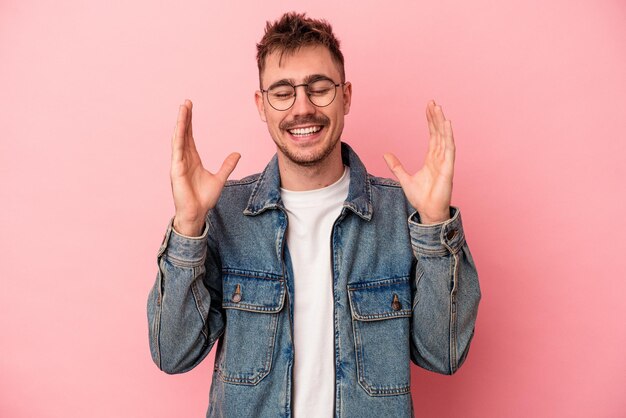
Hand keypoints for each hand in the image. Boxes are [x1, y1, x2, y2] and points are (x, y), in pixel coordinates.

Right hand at [171, 99, 239, 235]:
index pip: (189, 136)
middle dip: (184, 118)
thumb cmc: (204, 199)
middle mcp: (183, 158)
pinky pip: (177, 150)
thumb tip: (237, 154)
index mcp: (192, 159)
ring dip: (180, 124)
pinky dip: (178, 138)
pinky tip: (179, 127)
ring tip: (182, 109)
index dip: (189, 122)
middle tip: (186, 102)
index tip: (190, 108)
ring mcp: (178, 163)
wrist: (197, 213)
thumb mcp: (220, 178)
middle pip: (183, 133)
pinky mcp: (176, 170)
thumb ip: (227, 165)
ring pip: (178, 139)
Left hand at [384, 100, 453, 224]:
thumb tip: (386, 154)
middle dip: (436, 117)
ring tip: (439, 108)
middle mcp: (440, 158)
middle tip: (433, 102)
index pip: (432, 135)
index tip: (428, 108)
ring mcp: (445, 162)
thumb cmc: (421, 198)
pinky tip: (447, 124)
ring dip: (442, 123)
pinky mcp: (448, 168)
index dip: (430, 121)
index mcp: (432, 159)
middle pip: (439, 133)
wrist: (428, 212)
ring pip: (445, 138)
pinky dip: (449, 136)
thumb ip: (396, 165)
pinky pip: (449, 149)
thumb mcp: (403, 178)